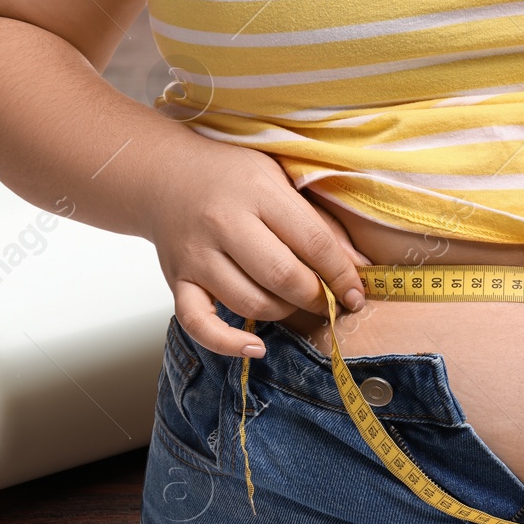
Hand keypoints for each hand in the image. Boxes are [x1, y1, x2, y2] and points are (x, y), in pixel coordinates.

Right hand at [143, 140, 370, 358]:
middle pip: (282, 276)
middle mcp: (223, 223)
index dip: (342, 273)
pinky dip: (227, 343)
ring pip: (250, 303)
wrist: (164, 177)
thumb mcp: (278, 178)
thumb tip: (360, 267)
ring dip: (283, 312)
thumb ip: (317, 221)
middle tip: (329, 301)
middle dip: (316, 297)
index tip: (357, 292)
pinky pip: (199, 323)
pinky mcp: (176, 281)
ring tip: (293, 304)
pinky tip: (255, 346)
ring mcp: (196, 255)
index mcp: (256, 191)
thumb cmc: (230, 176)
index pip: (312, 240)